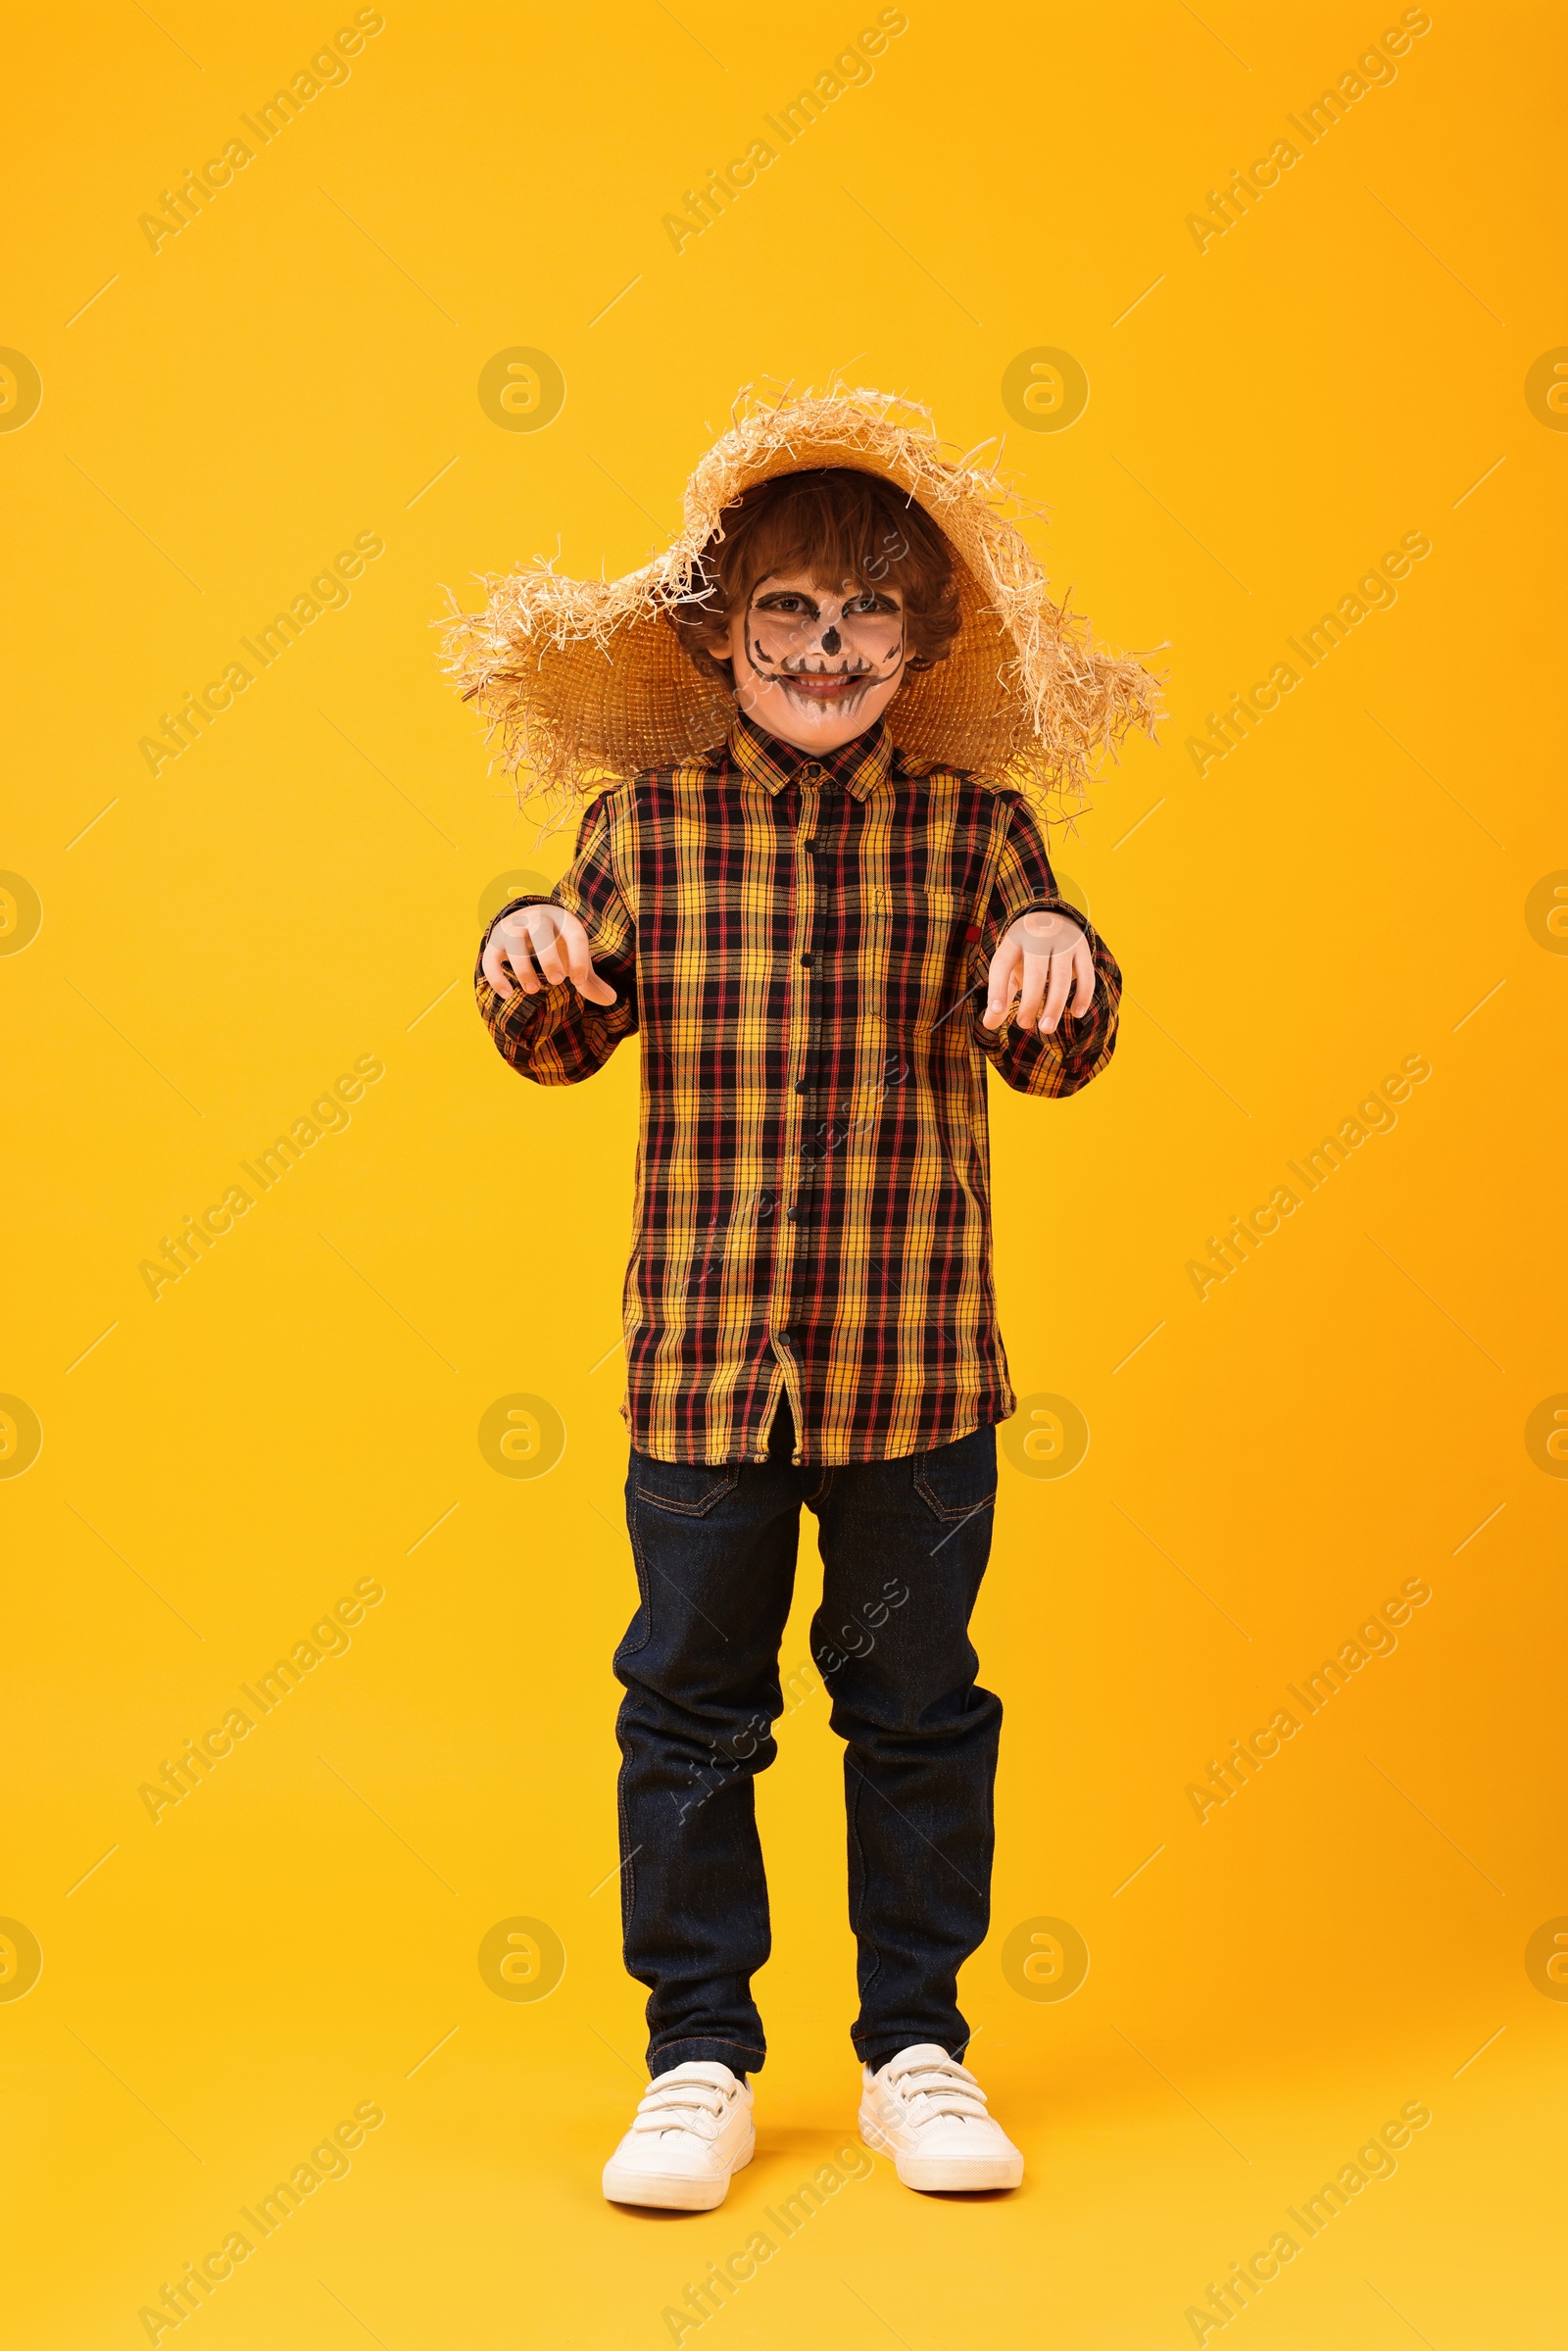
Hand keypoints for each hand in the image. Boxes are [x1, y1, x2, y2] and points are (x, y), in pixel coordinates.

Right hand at [482, 903, 616, 1005]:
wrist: (526, 922)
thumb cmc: (558, 944)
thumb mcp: (574, 956)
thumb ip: (589, 979)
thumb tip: (612, 999)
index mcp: (564, 922)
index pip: (575, 936)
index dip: (579, 958)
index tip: (578, 982)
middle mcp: (538, 919)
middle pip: (541, 932)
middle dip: (549, 957)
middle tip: (557, 981)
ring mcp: (514, 928)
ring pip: (514, 943)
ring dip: (523, 968)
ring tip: (533, 990)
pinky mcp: (495, 942)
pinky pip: (490, 957)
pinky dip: (496, 976)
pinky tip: (507, 994)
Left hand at [982, 908, 1094, 1036]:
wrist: (1053, 917)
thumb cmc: (1026, 951)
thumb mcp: (1010, 966)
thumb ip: (1002, 993)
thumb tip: (988, 1025)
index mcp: (1014, 941)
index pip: (1002, 964)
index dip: (997, 988)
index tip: (996, 1011)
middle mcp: (1038, 939)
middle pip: (1035, 972)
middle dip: (1030, 1001)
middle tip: (1024, 1025)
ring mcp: (1063, 942)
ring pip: (1061, 976)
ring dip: (1054, 1005)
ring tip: (1046, 1028)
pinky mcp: (1082, 949)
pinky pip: (1085, 975)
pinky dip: (1082, 995)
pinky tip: (1076, 1013)